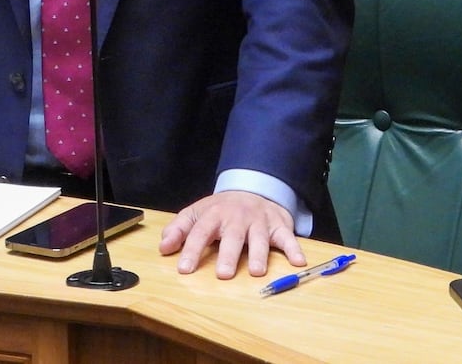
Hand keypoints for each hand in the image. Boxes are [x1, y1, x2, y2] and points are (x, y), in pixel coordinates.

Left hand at [157, 190, 304, 277]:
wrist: (252, 188)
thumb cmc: (220, 209)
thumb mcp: (196, 213)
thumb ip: (179, 229)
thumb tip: (163, 247)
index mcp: (213, 214)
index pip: (200, 232)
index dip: (191, 250)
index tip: (184, 268)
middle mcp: (237, 217)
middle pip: (232, 236)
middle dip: (227, 254)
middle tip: (223, 274)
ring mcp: (259, 221)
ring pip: (259, 237)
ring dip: (259, 254)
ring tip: (256, 272)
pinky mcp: (279, 226)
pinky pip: (288, 237)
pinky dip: (294, 248)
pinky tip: (298, 261)